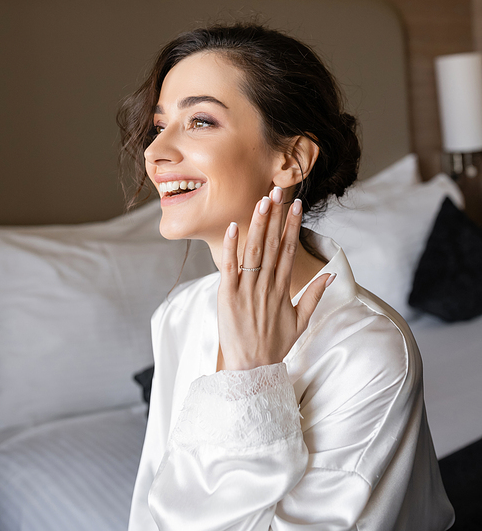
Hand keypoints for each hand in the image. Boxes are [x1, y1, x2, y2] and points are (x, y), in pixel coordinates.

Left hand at [217, 186, 332, 370]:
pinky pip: (229, 267)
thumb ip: (314, 296)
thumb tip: (331, 274)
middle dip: (275, 216)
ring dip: (258, 225)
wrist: (251, 369)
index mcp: (283, 289)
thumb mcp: (301, 322)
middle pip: (272, 244)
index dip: (292, 226)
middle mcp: (267, 286)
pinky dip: (231, 247)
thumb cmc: (275, 346)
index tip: (296, 206)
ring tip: (262, 202)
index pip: (289, 250)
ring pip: (254, 251)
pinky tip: (234, 227)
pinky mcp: (228, 296)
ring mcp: (247, 290)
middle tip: (278, 191)